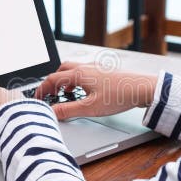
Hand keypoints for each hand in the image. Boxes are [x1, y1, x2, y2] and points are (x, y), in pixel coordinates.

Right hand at [34, 62, 157, 120]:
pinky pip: (83, 72)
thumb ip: (68, 110)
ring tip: (64, 93)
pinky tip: (82, 91)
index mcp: (79, 74)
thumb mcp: (89, 108)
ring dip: (64, 80)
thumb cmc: (119, 96)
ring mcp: (95, 68)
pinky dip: (76, 80)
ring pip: (73, 70)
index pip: (52, 79)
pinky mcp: (104, 72)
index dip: (42, 89)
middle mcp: (86, 68)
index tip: (37, 98)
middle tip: (49, 94)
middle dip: (52, 82)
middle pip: (61, 70)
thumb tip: (51, 112)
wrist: (142, 89)